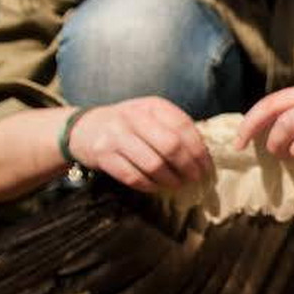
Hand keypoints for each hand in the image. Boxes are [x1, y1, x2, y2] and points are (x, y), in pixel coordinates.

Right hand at [69, 97, 212, 192]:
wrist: (85, 128)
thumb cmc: (130, 126)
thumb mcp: (153, 118)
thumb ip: (176, 131)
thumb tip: (205, 158)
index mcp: (152, 106)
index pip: (184, 127)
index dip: (200, 151)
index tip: (207, 168)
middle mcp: (133, 117)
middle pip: (171, 146)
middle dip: (188, 167)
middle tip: (196, 179)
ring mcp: (115, 135)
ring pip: (153, 164)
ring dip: (171, 179)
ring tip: (178, 184)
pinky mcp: (102, 155)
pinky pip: (133, 177)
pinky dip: (150, 185)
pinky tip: (157, 186)